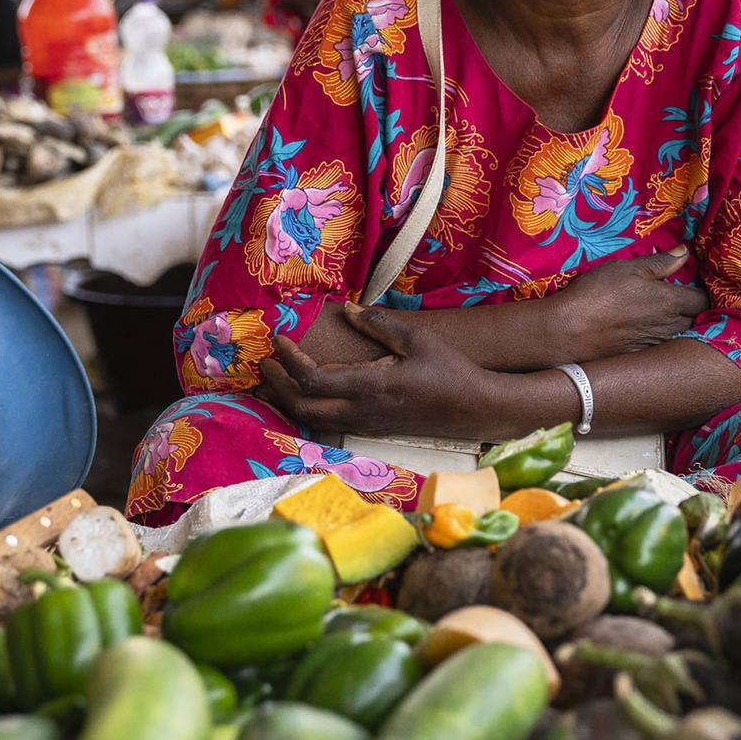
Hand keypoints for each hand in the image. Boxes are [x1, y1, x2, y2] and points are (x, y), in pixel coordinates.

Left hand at [259, 302, 507, 439]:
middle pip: (303, 406)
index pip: (313, 378)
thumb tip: (348, 309)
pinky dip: (307, 410)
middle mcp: (361, 411)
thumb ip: (380, 324)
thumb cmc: (449, 371)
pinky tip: (304, 396)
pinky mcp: (372, 430)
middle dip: (278, 385)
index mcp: (369, 387)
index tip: (280, 338)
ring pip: (313, 420)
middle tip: (266, 363)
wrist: (474, 409)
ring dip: (288, 401)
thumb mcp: (417, 340)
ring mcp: (366, 424)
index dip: (290, 359)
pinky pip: (328, 425)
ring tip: (275, 382)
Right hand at [548, 247, 709, 364]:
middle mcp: (669, 326)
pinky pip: (662, 348)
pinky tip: (648, 332)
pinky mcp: (642, 357)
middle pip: (697, 321)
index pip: (703, 300)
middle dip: (694, 311)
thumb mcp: (627, 268)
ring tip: (666, 316)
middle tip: (682, 301)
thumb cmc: (597, 293)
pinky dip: (662, 341)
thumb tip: (685, 252)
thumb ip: (660, 263)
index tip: (694, 287)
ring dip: (680, 326)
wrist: (570, 331)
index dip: (702, 292)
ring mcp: (656, 345)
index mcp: (670, 301)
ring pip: (681, 336)